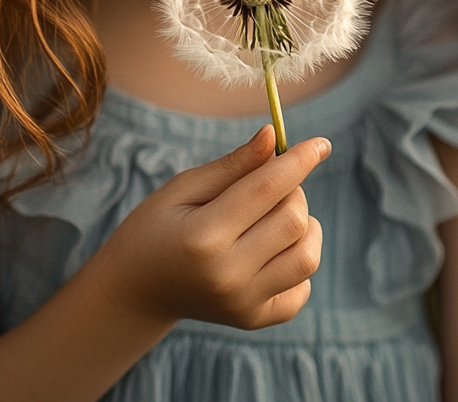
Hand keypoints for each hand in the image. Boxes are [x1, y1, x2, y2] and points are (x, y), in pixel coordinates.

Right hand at [88, 124, 328, 330]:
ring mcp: (243, 304)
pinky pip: (302, 288)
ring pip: (308, 256)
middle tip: (271, 182)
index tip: (322, 143)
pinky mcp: (254, 320)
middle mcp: (228, 276)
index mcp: (204, 236)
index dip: (300, 160)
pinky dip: (298, 261)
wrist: (135, 290)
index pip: (267, 188)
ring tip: (276, 215)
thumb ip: (233, 165)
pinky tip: (273, 248)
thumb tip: (274, 136)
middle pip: (293, 220)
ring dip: (303, 225)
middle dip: (294, 189)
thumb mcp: (183, 187)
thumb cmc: (155, 227)